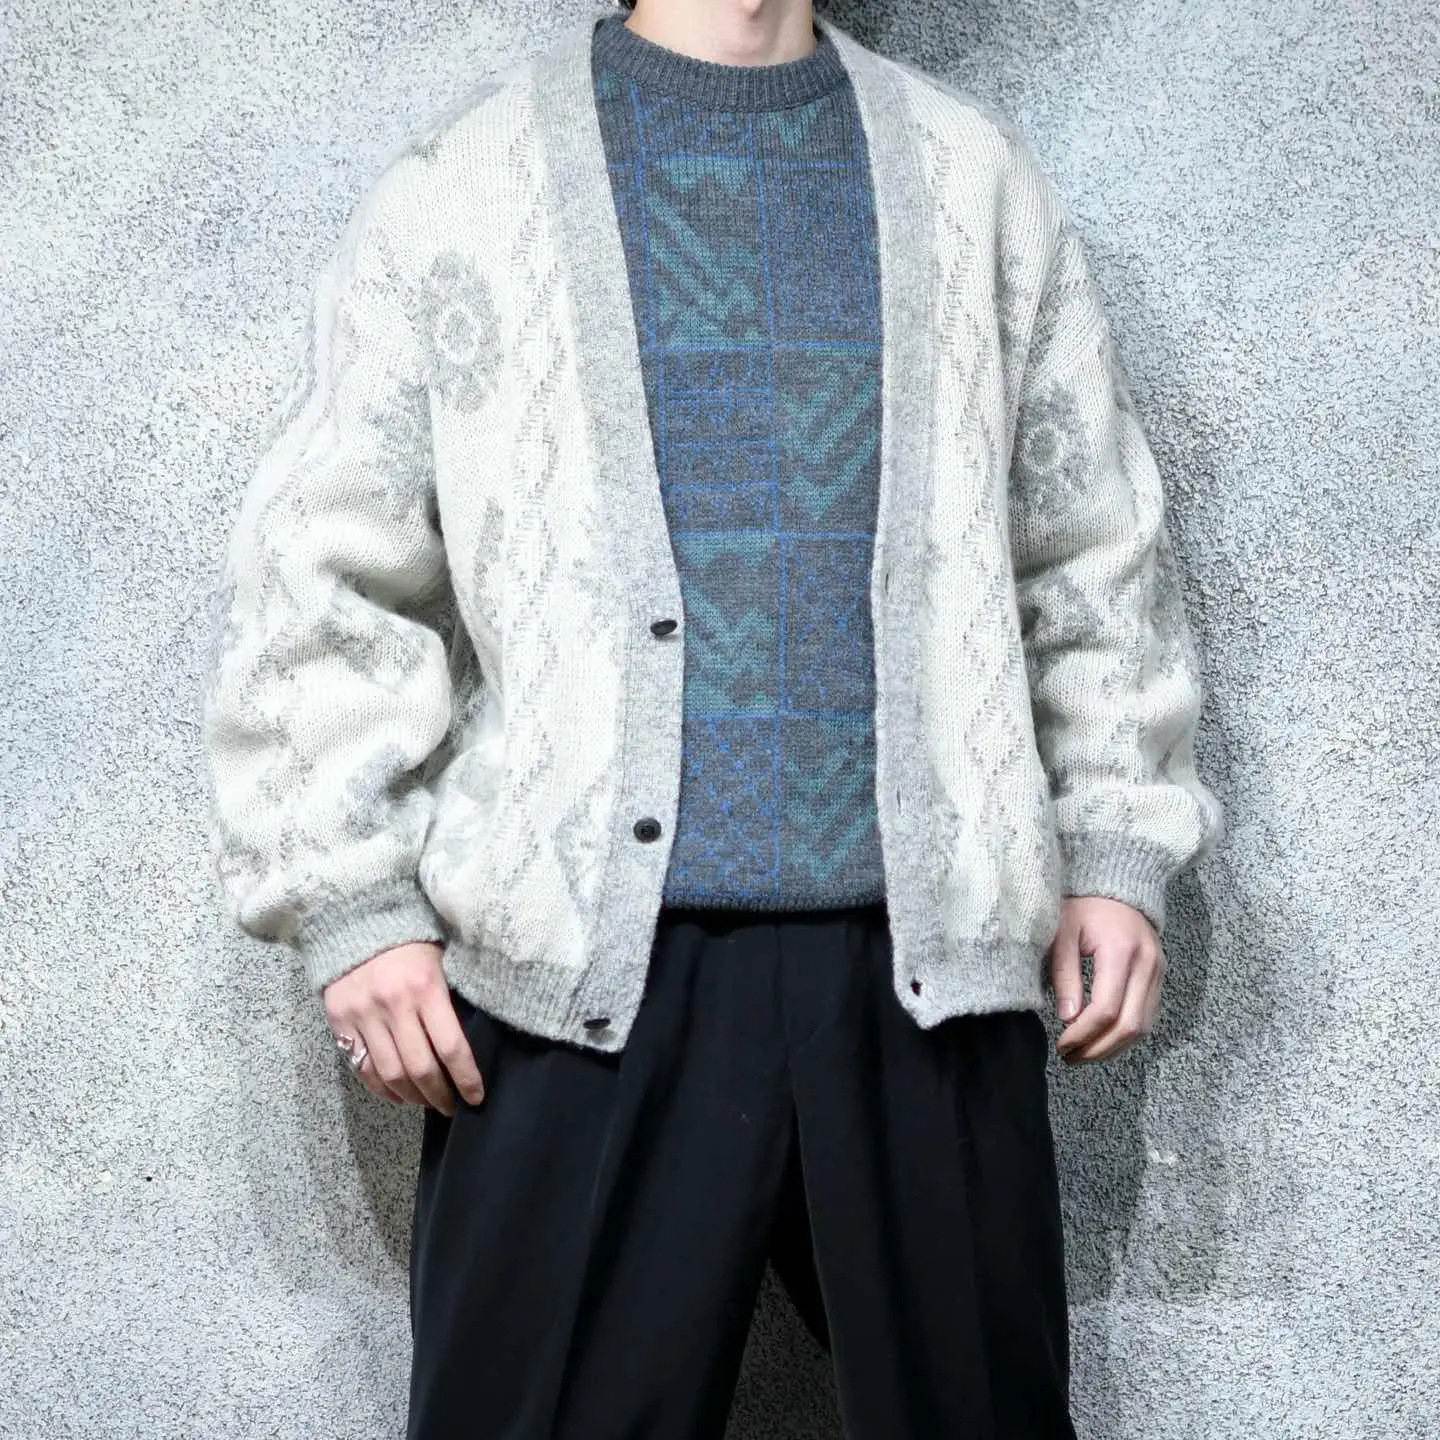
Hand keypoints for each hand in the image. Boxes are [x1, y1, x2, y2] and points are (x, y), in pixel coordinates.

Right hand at [322, 941, 486, 1113]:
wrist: (354, 918)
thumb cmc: (410, 940)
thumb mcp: (441, 960)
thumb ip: (449, 999)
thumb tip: (468, 1042)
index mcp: (425, 987)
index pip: (451, 1046)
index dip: (466, 1078)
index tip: (477, 1097)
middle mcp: (393, 1005)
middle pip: (420, 1068)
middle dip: (440, 1095)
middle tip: (451, 1105)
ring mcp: (363, 1015)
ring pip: (390, 1074)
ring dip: (412, 1097)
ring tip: (426, 1102)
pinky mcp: (339, 1022)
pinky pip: (362, 1067)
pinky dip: (382, 1088)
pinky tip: (398, 1094)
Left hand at [1048, 896, 1164, 1063]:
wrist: (1117, 887)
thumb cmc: (1084, 907)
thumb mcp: (1063, 933)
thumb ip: (1065, 974)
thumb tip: (1067, 1019)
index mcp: (1121, 951)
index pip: (1106, 1009)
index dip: (1083, 1034)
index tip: (1062, 1044)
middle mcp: (1148, 965)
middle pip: (1130, 1026)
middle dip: (1099, 1049)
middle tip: (1071, 1057)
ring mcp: (1159, 973)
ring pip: (1144, 1027)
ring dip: (1113, 1047)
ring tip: (1083, 1053)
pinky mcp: (1160, 978)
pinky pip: (1148, 1017)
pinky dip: (1125, 1034)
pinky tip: (1101, 1038)